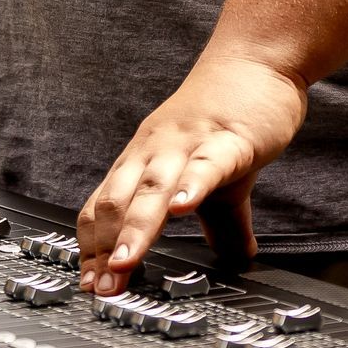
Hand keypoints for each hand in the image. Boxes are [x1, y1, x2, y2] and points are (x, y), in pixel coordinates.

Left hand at [77, 50, 307, 290]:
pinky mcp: (229, 138)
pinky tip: (182, 208)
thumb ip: (223, 222)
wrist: (258, 59)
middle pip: (117, 202)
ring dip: (136, 229)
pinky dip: (190, 187)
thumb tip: (239, 258)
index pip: (103, 207)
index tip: (90, 284)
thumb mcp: (218, 177)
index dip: (93, 247)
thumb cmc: (231, 115)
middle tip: (100, 288)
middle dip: (104, 249)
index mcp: (143, 161)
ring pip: (153, 188)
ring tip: (125, 262)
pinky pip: (205, 164)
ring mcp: (188, 143)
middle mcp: (154, 151)